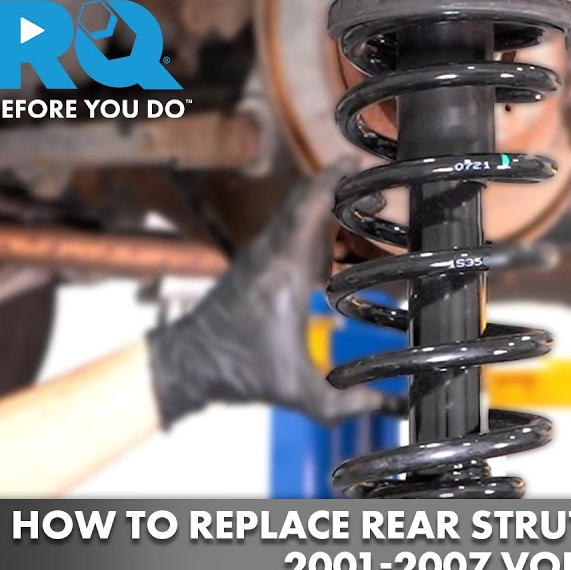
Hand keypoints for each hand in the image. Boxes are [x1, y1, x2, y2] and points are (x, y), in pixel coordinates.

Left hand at [147, 159, 382, 425]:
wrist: (188, 363)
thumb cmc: (239, 370)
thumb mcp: (295, 391)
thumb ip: (340, 402)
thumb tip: (382, 404)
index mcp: (284, 270)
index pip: (309, 207)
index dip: (335, 180)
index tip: (360, 165)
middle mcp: (271, 253)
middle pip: (305, 200)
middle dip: (340, 188)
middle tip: (375, 189)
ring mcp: (261, 256)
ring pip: (296, 214)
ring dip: (328, 207)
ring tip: (364, 212)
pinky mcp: (256, 265)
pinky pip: (290, 232)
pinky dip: (316, 229)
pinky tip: (338, 250)